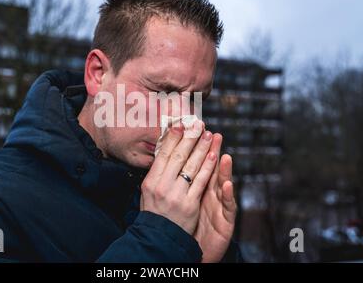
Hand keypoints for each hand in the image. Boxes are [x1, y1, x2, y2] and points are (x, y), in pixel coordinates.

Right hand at [140, 120, 216, 234]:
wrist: (158, 238)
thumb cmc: (154, 212)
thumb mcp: (147, 191)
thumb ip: (157, 173)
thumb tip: (165, 151)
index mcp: (150, 181)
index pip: (163, 154)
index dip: (172, 138)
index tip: (180, 124)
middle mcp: (162, 186)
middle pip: (178, 156)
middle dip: (190, 138)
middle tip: (198, 124)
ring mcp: (177, 195)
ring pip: (191, 166)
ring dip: (202, 148)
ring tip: (209, 135)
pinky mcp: (190, 204)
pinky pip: (201, 181)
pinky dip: (208, 167)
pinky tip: (214, 155)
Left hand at [194, 134, 236, 262]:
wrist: (189, 248)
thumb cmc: (187, 224)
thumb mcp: (184, 200)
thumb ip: (182, 181)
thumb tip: (167, 161)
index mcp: (199, 187)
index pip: (199, 164)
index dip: (198, 148)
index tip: (194, 132)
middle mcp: (212, 193)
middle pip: (213, 170)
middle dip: (212, 151)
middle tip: (212, 134)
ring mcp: (220, 206)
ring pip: (223, 184)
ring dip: (224, 169)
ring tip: (223, 154)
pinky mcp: (227, 220)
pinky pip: (228, 206)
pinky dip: (227, 194)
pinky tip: (226, 184)